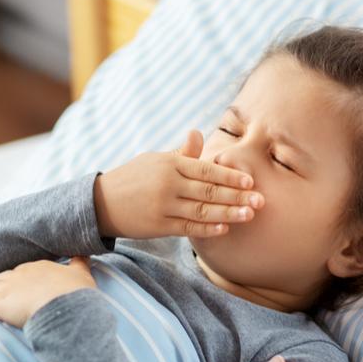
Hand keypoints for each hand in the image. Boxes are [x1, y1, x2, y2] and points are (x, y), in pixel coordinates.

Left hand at [0, 257, 97, 327]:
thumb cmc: (75, 292)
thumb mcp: (82, 274)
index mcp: (39, 267)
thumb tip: (83, 253)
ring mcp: (8, 287)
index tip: (18, 283)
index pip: (25, 272)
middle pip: (5, 277)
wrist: (64, 304)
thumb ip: (80, 262)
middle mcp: (21, 273)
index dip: (20, 278)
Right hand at [93, 129, 264, 239]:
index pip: (207, 169)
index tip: (251, 181)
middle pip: (209, 190)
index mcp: (170, 164)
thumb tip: (198, 133)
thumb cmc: (134, 178)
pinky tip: (225, 228)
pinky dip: (207, 228)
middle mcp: (168, 184)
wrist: (101, 202)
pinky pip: (188, 227)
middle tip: (261, 201)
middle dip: (237, 196)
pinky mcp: (159, 225)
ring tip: (249, 215)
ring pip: (202, 210)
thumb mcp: (155, 160)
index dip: (230, 176)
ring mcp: (164, 206)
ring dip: (228, 213)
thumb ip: (182, 152)